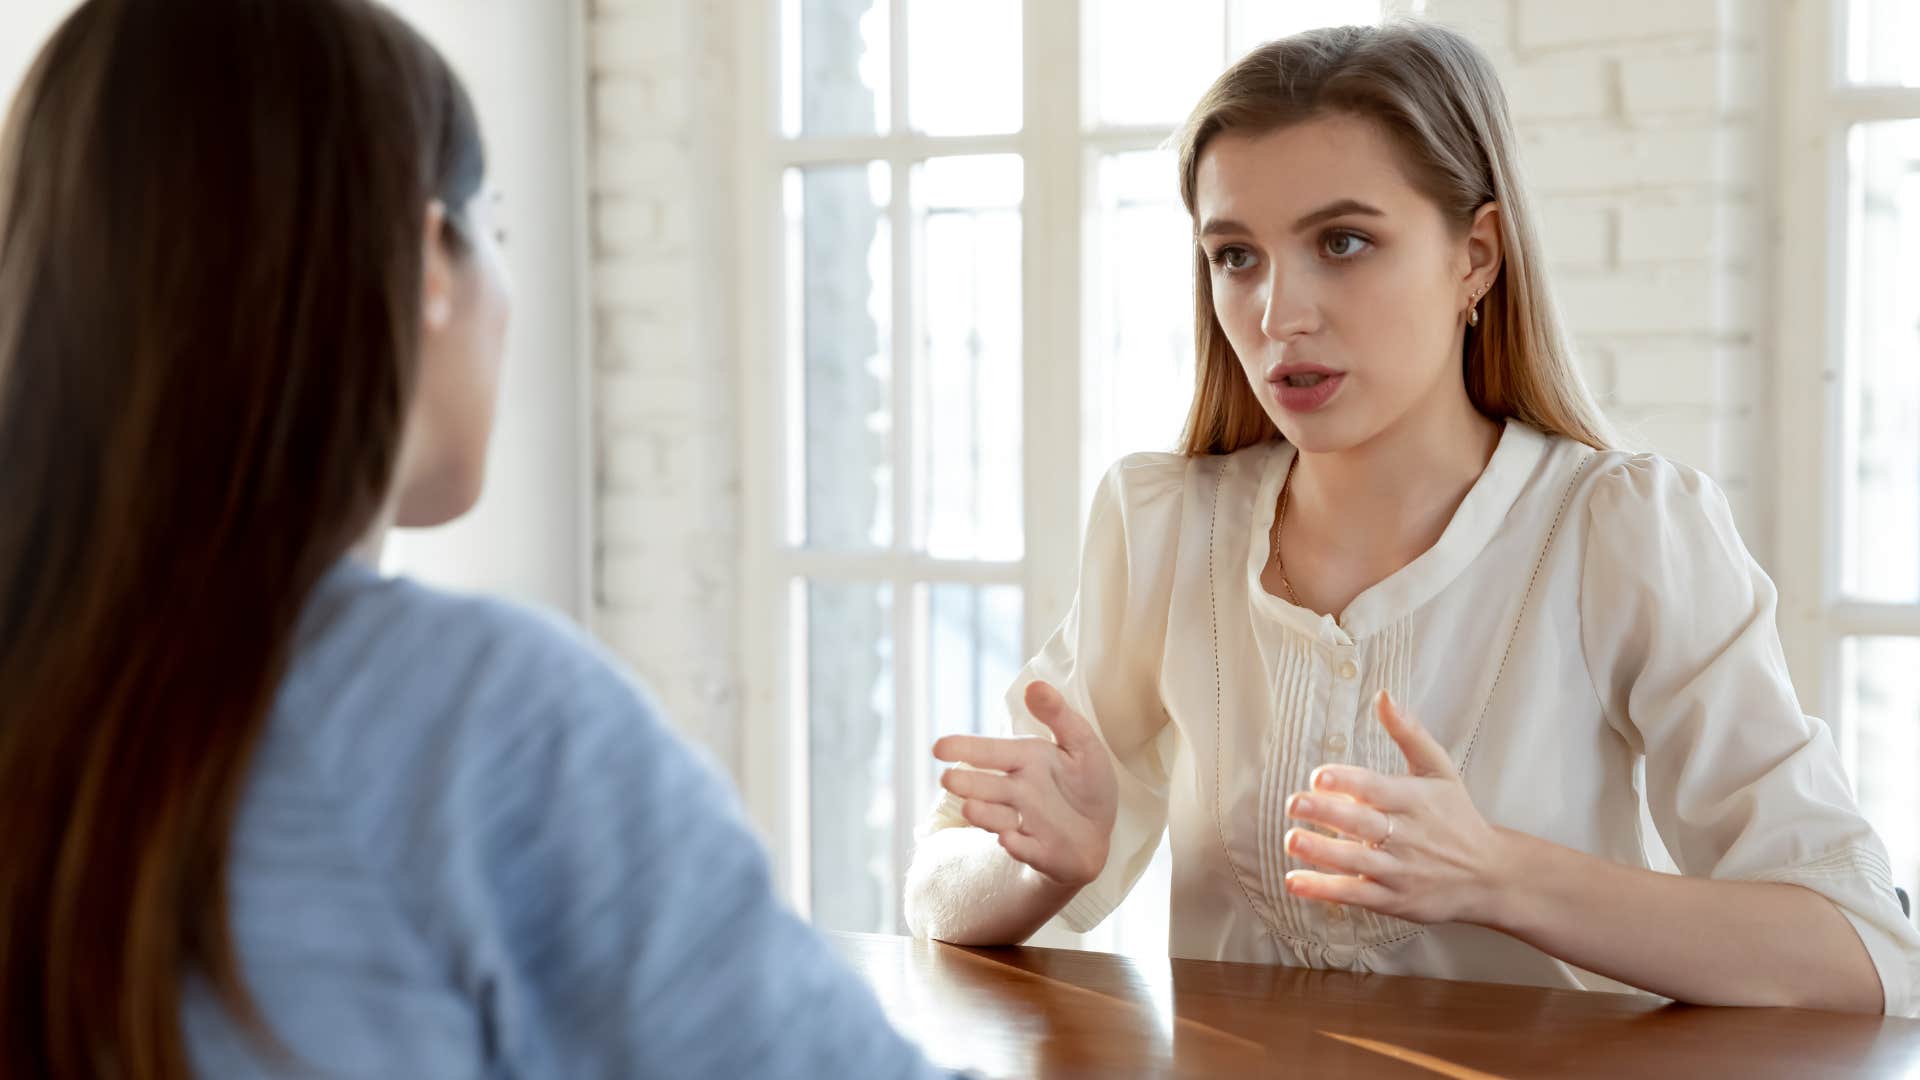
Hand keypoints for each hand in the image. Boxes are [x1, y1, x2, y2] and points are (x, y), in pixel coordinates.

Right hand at [931, 681, 1118, 887]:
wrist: (1098, 832)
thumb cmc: (1085, 783)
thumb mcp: (1081, 743)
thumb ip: (1059, 715)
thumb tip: (1034, 684)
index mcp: (1024, 760)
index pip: (990, 752)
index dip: (964, 748)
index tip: (938, 747)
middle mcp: (1017, 792)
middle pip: (987, 787)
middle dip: (967, 784)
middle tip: (948, 779)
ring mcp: (1025, 823)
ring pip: (999, 818)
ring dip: (985, 815)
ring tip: (969, 808)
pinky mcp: (1039, 852)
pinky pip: (1026, 850)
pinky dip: (1017, 846)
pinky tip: (1008, 840)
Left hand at [1282, 690, 1511, 925]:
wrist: (1490, 876)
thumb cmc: (1456, 816)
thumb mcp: (1440, 770)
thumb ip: (1409, 733)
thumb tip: (1383, 695)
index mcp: (1415, 800)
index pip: (1377, 788)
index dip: (1348, 782)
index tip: (1319, 776)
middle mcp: (1407, 835)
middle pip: (1362, 823)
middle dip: (1327, 813)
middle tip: (1294, 803)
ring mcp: (1400, 870)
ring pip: (1356, 861)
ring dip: (1321, 852)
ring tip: (1291, 839)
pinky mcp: (1394, 899)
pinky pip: (1355, 894)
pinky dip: (1324, 890)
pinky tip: (1294, 882)